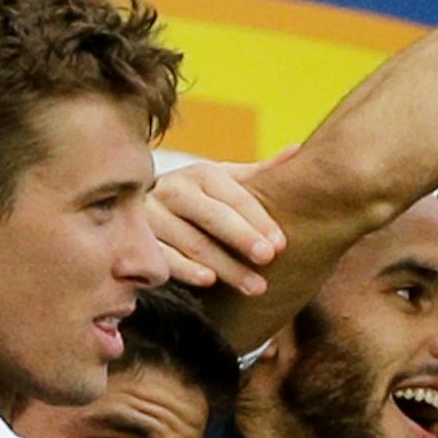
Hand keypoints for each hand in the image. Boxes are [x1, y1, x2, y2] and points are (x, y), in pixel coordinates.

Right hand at [146, 150, 294, 295]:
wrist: (143, 212)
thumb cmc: (198, 202)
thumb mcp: (224, 184)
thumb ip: (258, 175)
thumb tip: (299, 151)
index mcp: (201, 174)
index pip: (235, 196)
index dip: (259, 219)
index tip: (281, 245)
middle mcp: (174, 189)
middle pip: (213, 217)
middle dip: (243, 238)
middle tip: (268, 259)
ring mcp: (152, 215)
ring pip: (192, 242)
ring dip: (225, 266)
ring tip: (254, 286)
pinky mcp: (138, 240)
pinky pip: (163, 256)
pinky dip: (185, 269)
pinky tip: (208, 281)